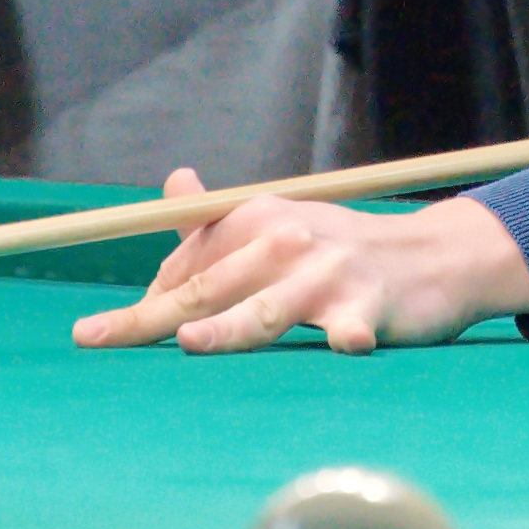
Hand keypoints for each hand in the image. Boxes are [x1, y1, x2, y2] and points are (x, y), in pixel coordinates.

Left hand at [72, 168, 528, 354]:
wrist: (433, 257)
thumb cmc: (341, 252)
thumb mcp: (280, 223)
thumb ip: (220, 219)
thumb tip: (174, 183)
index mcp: (257, 220)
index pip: (188, 268)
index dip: (142, 307)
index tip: (94, 335)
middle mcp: (286, 242)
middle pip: (212, 288)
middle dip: (154, 317)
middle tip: (101, 338)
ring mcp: (330, 275)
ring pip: (270, 308)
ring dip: (232, 325)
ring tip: (192, 341)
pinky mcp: (373, 305)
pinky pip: (355, 325)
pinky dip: (349, 335)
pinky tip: (348, 345)